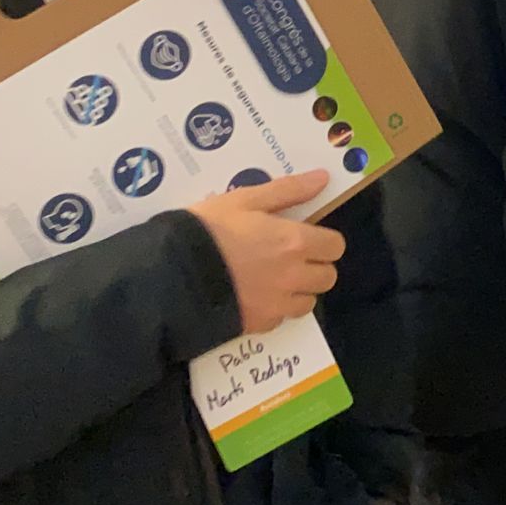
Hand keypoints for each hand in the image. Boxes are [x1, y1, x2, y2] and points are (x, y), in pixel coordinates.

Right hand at [189, 171, 343, 334]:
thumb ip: (288, 190)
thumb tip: (323, 179)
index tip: (305, 236)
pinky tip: (253, 295)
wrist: (169, 273)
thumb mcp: (244, 199)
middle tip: (290, 257)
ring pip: (308, 302)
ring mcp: (277, 305)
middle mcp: (293, 276)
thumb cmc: (207, 229)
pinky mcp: (258, 326)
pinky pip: (280, 319)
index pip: (335, 246)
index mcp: (295, 242)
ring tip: (272, 278)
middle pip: (328, 277)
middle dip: (315, 266)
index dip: (324, 240)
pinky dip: (274, 308)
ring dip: (298, 290)